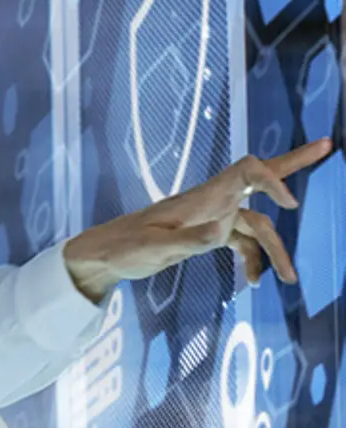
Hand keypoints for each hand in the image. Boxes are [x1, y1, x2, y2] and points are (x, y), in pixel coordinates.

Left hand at [63, 139, 333, 302]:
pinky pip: (241, 242)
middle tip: (328, 145)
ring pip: (256, 225)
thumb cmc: (124, 248)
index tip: (288, 203)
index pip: (245, 172)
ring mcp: (211, 217)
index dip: (271, 178)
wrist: (104, 255)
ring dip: (275, 250)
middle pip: (258, 178)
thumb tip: (222, 234)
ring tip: (289, 279)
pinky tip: (252, 282)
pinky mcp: (206, 234)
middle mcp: (211, 202)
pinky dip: (251, 260)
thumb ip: (189, 241)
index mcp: (200, 197)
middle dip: (293, 164)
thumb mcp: (154, 248)